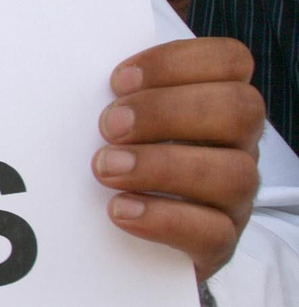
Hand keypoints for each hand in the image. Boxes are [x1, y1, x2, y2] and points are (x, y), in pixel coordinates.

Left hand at [91, 38, 263, 279]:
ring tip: (104, 169)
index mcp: (218, 101)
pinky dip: (164, 218)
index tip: (116, 81)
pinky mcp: (218, 245)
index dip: (177, 62)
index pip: (230, 61)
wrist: (119, 240)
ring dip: (162, 166)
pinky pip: (215, 233)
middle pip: (240, 111)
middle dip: (167, 112)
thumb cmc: (117, 158)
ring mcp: (234, 197)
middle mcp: (237, 145)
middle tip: (107, 127)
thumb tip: (65, 67)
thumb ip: (113, 93)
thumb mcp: (118, 120)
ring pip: (235, 174)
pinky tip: (119, 208)